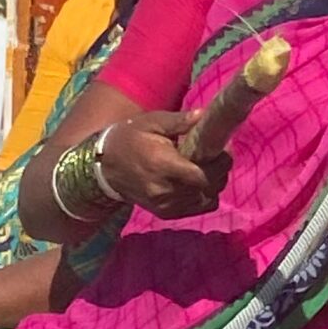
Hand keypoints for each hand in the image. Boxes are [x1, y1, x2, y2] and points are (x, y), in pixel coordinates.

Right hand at [97, 112, 230, 219]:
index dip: (220, 162)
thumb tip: (204, 115)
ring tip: (207, 166)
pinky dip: (205, 195)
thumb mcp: (152, 122)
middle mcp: (165, 190)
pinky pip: (198, 207)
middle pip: (209, 187)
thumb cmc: (130, 139)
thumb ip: (179, 121)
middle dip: (220, 170)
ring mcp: (166, 205)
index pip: (204, 174)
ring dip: (214, 183)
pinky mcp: (166, 213)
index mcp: (163, 165)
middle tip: (218, 154)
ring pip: (208, 198)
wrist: (104, 167)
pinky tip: (198, 180)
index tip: (223, 148)